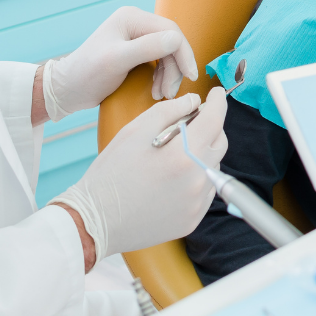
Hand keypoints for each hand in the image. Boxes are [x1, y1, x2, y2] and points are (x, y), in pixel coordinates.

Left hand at [42, 7, 197, 121]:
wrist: (68, 90)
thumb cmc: (87, 75)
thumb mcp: (117, 60)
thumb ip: (147, 48)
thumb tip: (176, 39)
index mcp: (132, 18)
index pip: (171, 31)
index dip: (184, 53)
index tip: (190, 76)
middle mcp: (135, 22)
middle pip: (171, 42)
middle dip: (175, 68)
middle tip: (169, 92)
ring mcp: (135, 36)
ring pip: (168, 53)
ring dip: (169, 75)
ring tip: (162, 94)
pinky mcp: (135, 50)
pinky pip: (160, 60)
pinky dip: (162, 76)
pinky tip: (156, 89)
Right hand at [52, 89, 228, 260]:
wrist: (95, 221)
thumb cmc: (111, 173)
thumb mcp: (134, 131)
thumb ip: (169, 110)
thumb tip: (194, 101)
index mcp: (183, 155)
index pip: (214, 120)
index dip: (218, 102)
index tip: (216, 94)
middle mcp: (197, 181)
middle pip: (219, 143)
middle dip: (210, 127)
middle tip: (191, 122)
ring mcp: (197, 204)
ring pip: (213, 167)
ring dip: (202, 154)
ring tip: (174, 155)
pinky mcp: (193, 219)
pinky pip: (205, 191)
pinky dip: (196, 178)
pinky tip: (172, 178)